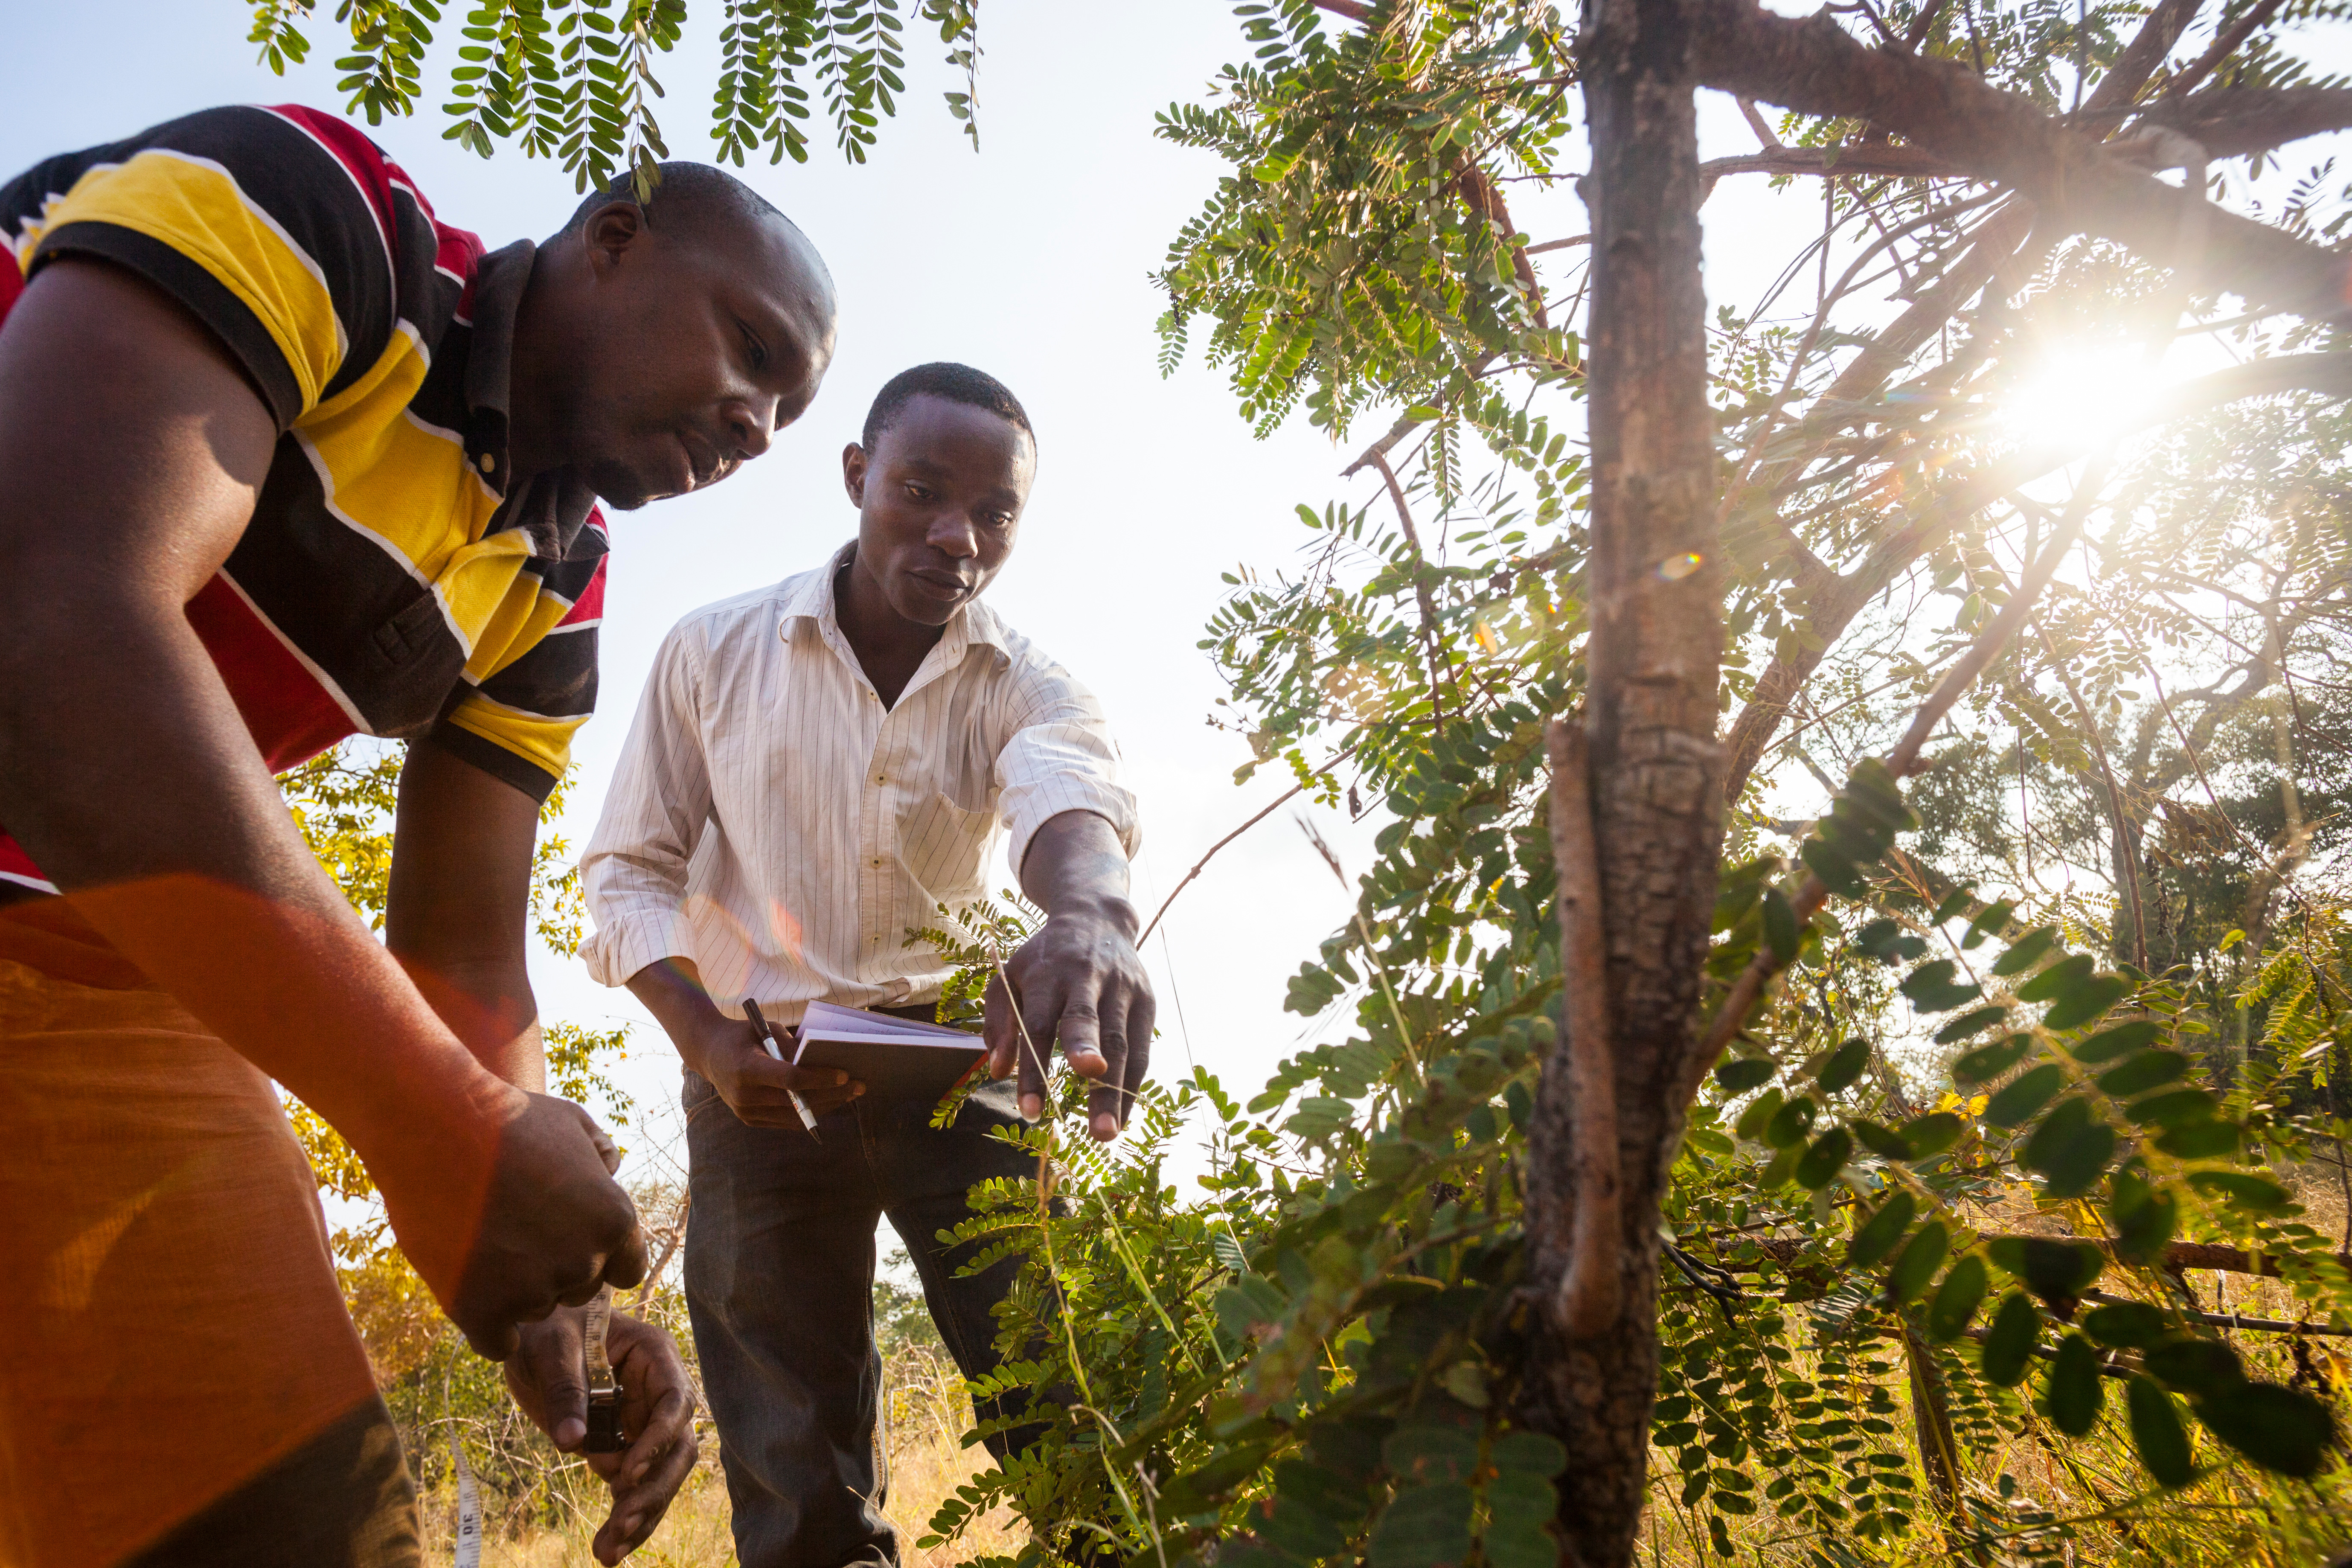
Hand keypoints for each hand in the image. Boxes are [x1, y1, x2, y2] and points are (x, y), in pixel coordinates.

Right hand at [380, 1089, 647, 1360]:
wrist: (434, 1129)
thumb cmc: (506, 1120)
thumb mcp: (574, 1124)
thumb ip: (603, 1156)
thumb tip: (611, 1175)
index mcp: (615, 1222)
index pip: (627, 1270)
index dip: (601, 1257)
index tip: (570, 1241)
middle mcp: (582, 1262)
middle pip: (581, 1291)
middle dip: (557, 1269)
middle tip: (516, 1232)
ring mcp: (531, 1291)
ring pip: (536, 1310)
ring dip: (517, 1289)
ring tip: (485, 1240)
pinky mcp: (480, 1311)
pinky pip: (499, 1344)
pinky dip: (488, 1324)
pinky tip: (476, 1293)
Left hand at [506, 1307, 700, 1563]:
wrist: (530, 1337)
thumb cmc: (547, 1326)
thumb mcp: (550, 1348)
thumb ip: (565, 1389)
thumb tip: (573, 1441)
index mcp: (654, 1356)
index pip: (676, 1401)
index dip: (660, 1438)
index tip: (628, 1470)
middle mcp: (658, 1393)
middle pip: (676, 1448)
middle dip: (652, 1490)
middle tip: (621, 1524)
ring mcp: (643, 1423)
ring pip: (658, 1476)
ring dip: (639, 1514)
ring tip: (607, 1551)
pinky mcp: (622, 1447)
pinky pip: (633, 1487)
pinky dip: (623, 1518)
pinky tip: (606, 1547)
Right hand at [685, 1014, 862, 1124]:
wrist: (709, 1053)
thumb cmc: (744, 1035)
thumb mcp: (767, 1029)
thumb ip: (793, 1046)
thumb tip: (824, 1061)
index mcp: (746, 1068)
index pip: (789, 1079)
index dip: (819, 1079)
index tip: (844, 1074)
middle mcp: (744, 1095)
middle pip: (796, 1101)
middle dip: (832, 1094)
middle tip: (859, 1086)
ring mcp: (745, 1112)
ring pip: (795, 1116)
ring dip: (826, 1106)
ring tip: (850, 1095)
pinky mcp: (749, 1120)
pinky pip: (786, 1122)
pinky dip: (811, 1113)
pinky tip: (831, 1102)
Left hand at [985, 900, 1153, 1140]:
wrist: (1097, 917)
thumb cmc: (1044, 958)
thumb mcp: (1010, 977)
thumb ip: (999, 1023)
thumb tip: (997, 1071)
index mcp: (1047, 975)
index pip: (1038, 1026)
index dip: (1033, 1070)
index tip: (1030, 1111)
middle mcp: (1086, 979)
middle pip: (1088, 1025)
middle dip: (1087, 1069)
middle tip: (1089, 1114)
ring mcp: (1122, 989)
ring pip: (1120, 1043)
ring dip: (1114, 1092)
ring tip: (1106, 1134)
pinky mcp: (1146, 1000)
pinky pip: (1141, 1049)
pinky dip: (1133, 1085)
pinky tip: (1121, 1117)